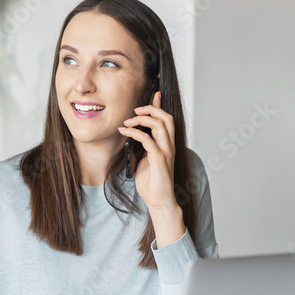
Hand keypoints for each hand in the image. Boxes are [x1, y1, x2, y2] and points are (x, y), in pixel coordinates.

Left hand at [119, 91, 178, 211]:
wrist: (158, 200)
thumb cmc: (151, 182)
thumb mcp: (143, 159)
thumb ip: (141, 145)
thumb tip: (130, 133)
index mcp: (167, 144)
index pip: (166, 119)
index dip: (160, 105)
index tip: (153, 93)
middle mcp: (170, 145)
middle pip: (166, 117)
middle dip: (151, 109)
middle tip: (136, 110)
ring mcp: (166, 151)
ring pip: (160, 125)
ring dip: (142, 119)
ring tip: (127, 121)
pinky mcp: (160, 159)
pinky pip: (147, 139)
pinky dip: (134, 132)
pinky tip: (125, 132)